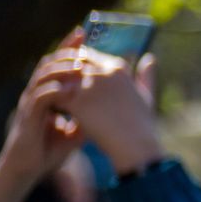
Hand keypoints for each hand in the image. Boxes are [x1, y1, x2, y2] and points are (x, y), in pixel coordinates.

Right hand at [0, 44, 86, 201]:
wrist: (31, 170)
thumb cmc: (51, 150)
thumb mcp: (77, 130)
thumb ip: (89, 116)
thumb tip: (111, 107)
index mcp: (49, 94)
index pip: (59, 65)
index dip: (71, 50)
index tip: (88, 36)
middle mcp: (37, 95)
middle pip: (49, 63)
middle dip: (65, 50)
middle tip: (82, 37)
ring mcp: (30, 105)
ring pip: (42, 77)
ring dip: (60, 68)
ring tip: (79, 64)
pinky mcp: (28, 118)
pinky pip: (39, 99)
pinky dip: (53, 91)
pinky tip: (68, 88)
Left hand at [34, 45, 162, 175]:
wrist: (136, 146)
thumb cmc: (143, 125)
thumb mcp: (147, 95)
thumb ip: (146, 75)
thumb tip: (149, 58)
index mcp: (118, 67)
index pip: (88, 55)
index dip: (76, 67)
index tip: (71, 81)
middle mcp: (103, 71)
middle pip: (72, 62)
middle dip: (63, 73)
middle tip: (55, 88)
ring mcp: (89, 85)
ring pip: (61, 76)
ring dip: (54, 85)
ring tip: (51, 100)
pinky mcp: (78, 102)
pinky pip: (55, 95)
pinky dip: (51, 101)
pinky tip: (51, 112)